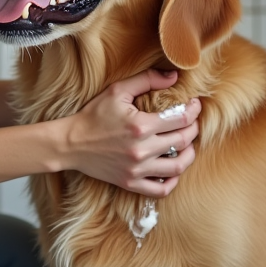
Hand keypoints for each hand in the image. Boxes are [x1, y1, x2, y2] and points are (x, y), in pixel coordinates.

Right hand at [60, 68, 200, 197]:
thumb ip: (146, 80)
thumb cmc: (94, 115)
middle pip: (183, 141)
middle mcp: (142, 150)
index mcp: (141, 126)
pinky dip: (173, 181)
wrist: (71, 144)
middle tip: (193, 122)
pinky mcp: (130, 183)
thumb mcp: (117, 91)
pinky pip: (161, 190)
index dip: (194, 110)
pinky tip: (173, 170)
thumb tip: (174, 76)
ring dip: (189, 155)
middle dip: (193, 129)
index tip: (195, 105)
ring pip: (177, 167)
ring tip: (188, 146)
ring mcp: (137, 170)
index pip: (181, 119)